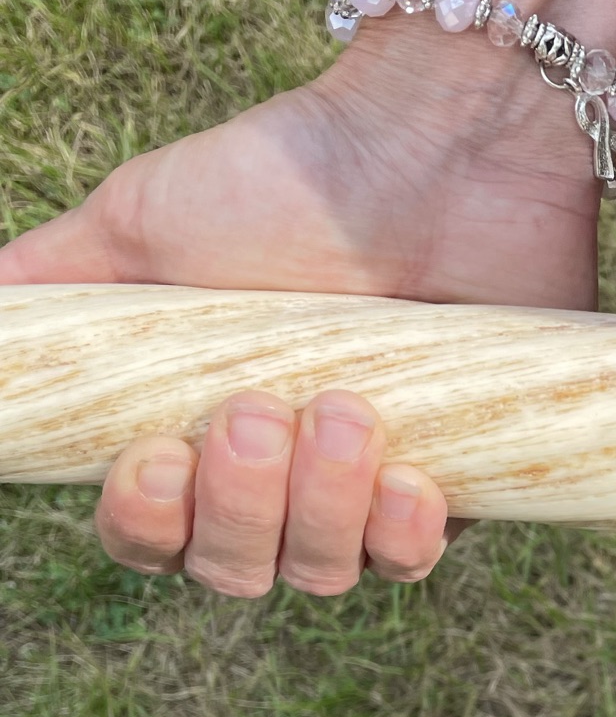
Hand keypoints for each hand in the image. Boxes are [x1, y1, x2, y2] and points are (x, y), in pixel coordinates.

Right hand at [0, 27, 596, 595]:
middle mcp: (281, 477)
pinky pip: (418, 558)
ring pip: (322, 570)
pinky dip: (404, 536)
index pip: (152, 537)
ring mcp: (369, 484)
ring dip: (318, 507)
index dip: (145, 525)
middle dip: (237, 507)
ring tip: (339, 404)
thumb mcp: (136, 223)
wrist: (430, 146)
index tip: (155, 462)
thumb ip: (49, 286)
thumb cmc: (282, 180)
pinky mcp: (464, 478)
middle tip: (254, 412)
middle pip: (234, 570)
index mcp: (197, 436)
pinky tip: (407, 479)